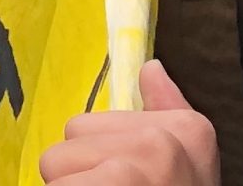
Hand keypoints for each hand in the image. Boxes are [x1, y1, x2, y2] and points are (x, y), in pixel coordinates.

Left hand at [40, 62, 219, 184]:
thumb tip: (152, 68)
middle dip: (79, 176)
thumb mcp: (188, 164)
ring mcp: (133, 168)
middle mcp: (162, 142)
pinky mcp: (112, 184)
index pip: (88, 123)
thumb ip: (166, 113)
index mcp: (186, 129)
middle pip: (68, 142)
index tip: (130, 182)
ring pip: (53, 166)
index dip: (97, 160)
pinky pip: (56, 185)